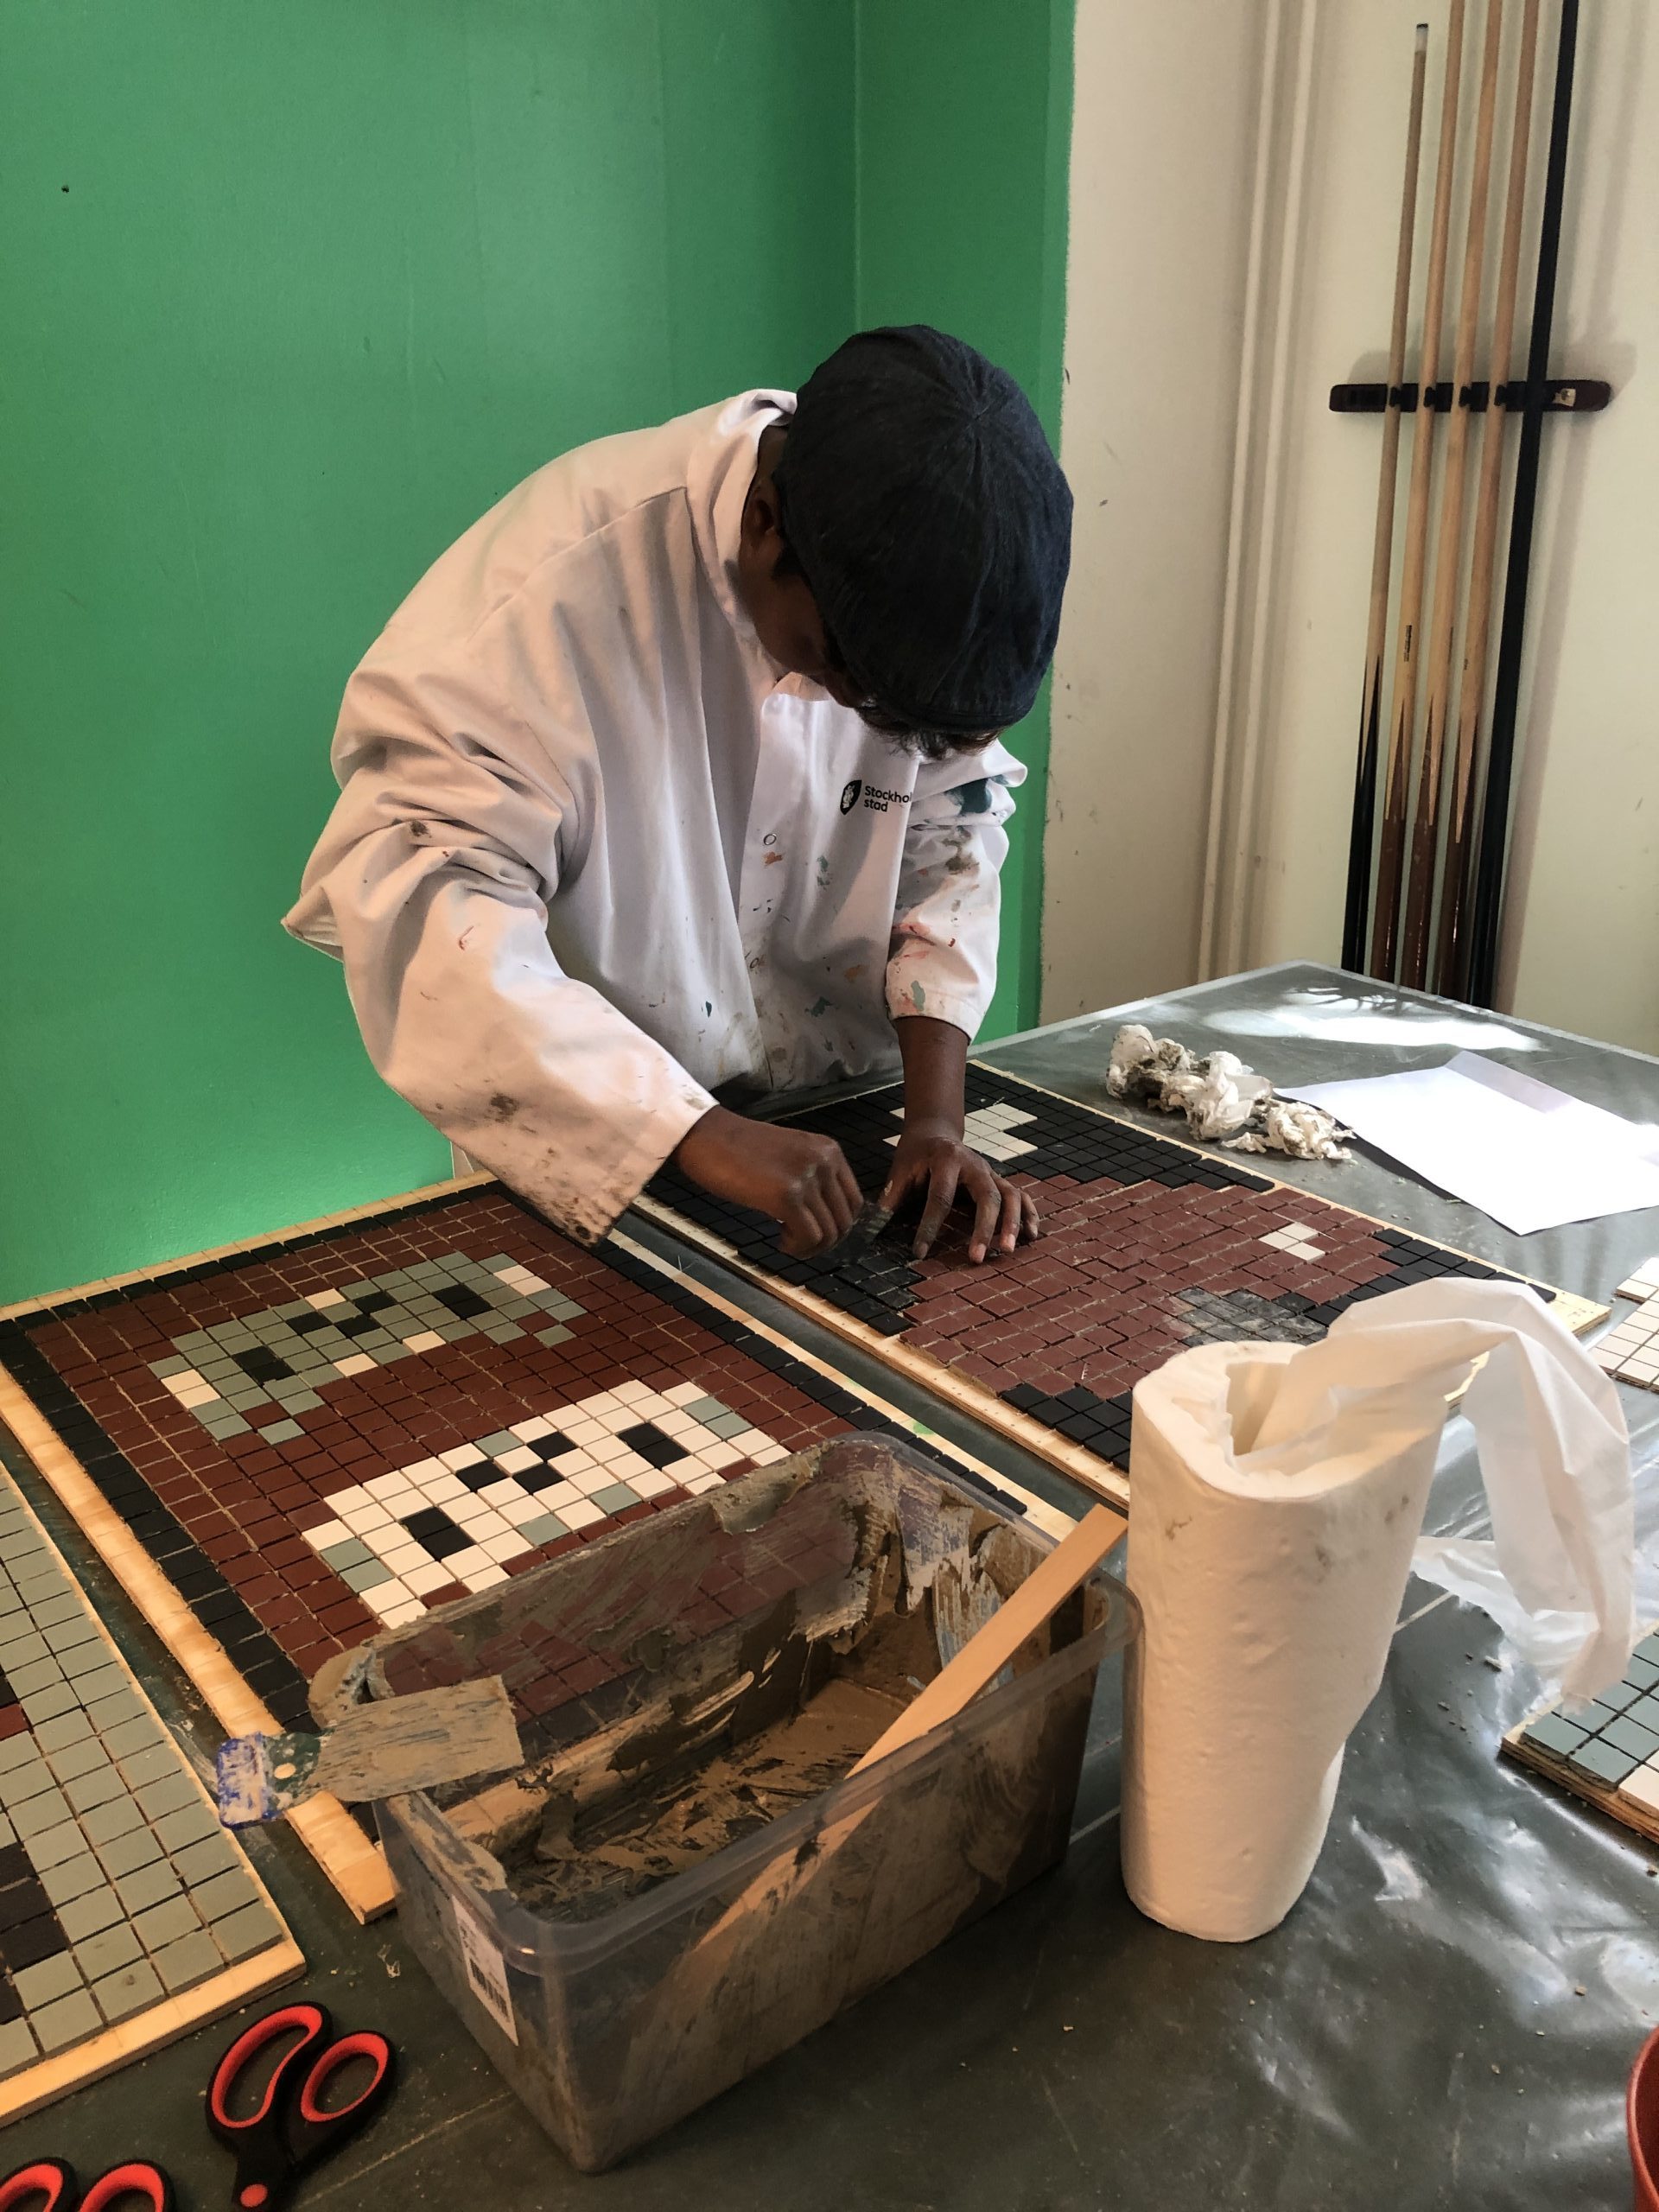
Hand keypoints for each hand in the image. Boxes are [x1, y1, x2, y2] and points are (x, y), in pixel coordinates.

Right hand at [673, 1106, 861, 1257]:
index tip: (814, 1231)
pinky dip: (797, 1247)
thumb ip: (812, 1177)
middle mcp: (825, 1161)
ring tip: (787, 1241)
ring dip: (808, 1247)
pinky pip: (809, 1237)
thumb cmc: (739, 1149)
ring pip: (829, 1233)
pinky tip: (780, 1240)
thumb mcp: (790, 1155)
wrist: (707, 1135)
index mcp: (829, 1150)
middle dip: (825, 1241)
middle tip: (799, 1243)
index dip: (837, 1225)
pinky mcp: (787, 1195)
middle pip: (845, 1221)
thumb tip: (824, 1217)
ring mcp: (807, 1177)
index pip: (854, 1201)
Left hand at [882, 1121, 1040, 1263]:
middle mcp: (975, 1164)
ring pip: (1010, 1196)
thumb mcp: (900, 1170)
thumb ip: (891, 1198)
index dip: (929, 1226)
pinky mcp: (999, 1180)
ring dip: (1012, 1223)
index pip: (940, 1197)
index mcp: (946, 1160)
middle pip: (986, 1196)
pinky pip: (1021, 1196)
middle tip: (976, 1258)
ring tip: (1007, 1251)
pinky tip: (1031, 1236)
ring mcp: (990, 1172)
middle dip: (983, 1228)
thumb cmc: (915, 1154)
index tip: (920, 1252)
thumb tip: (872, 1229)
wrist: (935, 1131)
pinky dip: (1029, 1214)